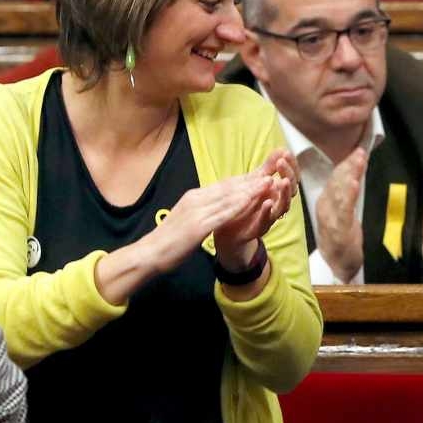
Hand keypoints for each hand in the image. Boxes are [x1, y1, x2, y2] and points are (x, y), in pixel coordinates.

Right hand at [144, 173, 271, 274]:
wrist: (150, 252)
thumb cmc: (170, 238)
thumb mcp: (189, 218)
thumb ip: (202, 209)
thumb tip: (214, 204)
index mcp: (194, 197)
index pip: (224, 185)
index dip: (244, 179)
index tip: (263, 173)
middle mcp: (196, 199)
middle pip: (229, 187)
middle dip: (252, 179)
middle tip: (272, 170)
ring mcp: (197, 211)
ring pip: (229, 197)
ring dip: (251, 189)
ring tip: (269, 181)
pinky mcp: (198, 225)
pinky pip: (223, 213)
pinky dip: (239, 206)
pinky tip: (253, 201)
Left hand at [213, 148, 298, 268]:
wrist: (230, 230)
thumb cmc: (246, 204)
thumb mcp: (256, 182)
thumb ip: (269, 167)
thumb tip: (281, 149)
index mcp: (278, 192)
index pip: (292, 177)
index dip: (292, 166)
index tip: (286, 153)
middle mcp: (278, 204)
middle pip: (291, 190)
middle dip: (289, 175)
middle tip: (282, 163)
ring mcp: (270, 216)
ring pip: (283, 205)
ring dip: (284, 194)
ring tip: (283, 182)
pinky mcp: (259, 228)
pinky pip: (265, 220)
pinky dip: (267, 212)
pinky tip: (267, 202)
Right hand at [314, 148, 366, 282]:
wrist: (339, 264)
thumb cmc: (342, 236)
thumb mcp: (344, 211)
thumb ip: (348, 192)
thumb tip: (356, 171)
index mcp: (326, 200)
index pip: (335, 177)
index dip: (346, 162)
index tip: (358, 149)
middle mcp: (325, 206)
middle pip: (336, 181)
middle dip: (348, 164)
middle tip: (360, 151)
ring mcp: (330, 218)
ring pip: (339, 192)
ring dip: (349, 175)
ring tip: (358, 161)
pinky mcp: (338, 230)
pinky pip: (343, 210)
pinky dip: (348, 195)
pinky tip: (354, 184)